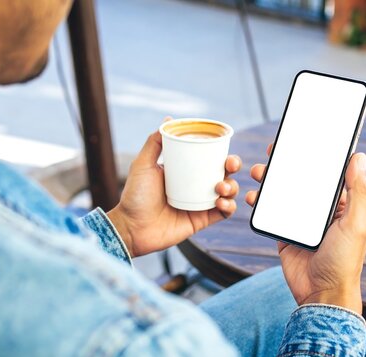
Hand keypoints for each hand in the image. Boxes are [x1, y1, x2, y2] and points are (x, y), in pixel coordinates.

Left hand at [107, 117, 240, 256]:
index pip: (209, 159)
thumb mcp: (143, 164)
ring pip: (228, 192)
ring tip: (220, 188)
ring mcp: (200, 204)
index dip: (221, 152)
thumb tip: (169, 120)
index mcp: (185, 172)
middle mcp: (196, 187)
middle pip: (224, 173)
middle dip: (233, 167)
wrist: (131, 227)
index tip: (225, 148)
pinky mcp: (202, 220)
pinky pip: (224, 213)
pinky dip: (229, 207)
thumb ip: (154, 142)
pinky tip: (222, 203)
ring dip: (232, 187)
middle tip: (230, 165)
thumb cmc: (135, 196)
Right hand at [245, 144, 365, 313]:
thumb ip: (358, 191)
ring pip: (283, 194)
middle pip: (301, 180)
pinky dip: (260, 203)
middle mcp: (320, 211)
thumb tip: (359, 157)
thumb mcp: (355, 224)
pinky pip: (270, 213)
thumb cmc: (345, 262)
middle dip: (287, 165)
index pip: (327, 174)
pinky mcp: (284, 234)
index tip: (302, 138)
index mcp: (340, 205)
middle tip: (274, 151)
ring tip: (258, 171)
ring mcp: (300, 222)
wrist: (321, 296)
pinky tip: (252, 196)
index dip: (315, 156)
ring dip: (270, 180)